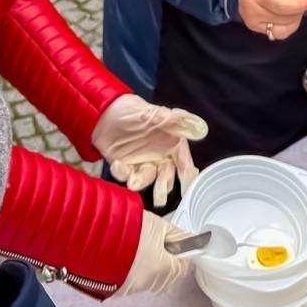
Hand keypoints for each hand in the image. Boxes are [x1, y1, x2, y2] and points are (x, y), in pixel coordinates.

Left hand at [91, 94, 207, 207]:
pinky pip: (127, 176)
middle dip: (163, 186)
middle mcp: (160, 156)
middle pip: (167, 177)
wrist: (105, 112)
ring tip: (134, 182)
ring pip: (148, 179)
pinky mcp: (127, 167)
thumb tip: (201, 127)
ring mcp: (143, 163)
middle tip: (160, 197)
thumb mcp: (157, 114)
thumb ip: (178, 122)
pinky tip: (118, 165)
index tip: (186, 186)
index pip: (184, 162)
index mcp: (172, 143)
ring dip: (142, 181)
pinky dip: (123, 173)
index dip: (187, 175)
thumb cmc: (134, 110)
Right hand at [114, 211, 192, 296]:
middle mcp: (149, 283)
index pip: (184, 266)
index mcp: (163, 269)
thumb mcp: (158, 225)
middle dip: (168, 260)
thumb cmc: (126, 227)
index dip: (182, 252)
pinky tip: (130, 254)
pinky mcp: (118, 287)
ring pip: (152, 278)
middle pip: (169, 275)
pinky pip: (136, 280)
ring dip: (152, 265)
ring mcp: (133, 287)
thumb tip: (190, 240)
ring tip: (142, 246)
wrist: (95, 232)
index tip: (178, 243)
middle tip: (159, 242)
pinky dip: (136, 269)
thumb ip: (177, 235)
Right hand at [237, 0, 306, 39]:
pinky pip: (276, 33)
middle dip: (299, 9)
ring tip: (293, 5)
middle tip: (304, 0)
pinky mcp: (255, 27)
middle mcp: (253, 9)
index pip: (281, 4)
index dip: (299, 4)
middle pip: (284, 16)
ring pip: (283, 27)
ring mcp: (253, 20)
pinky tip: (287, 16)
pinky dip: (286, 26)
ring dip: (294, 17)